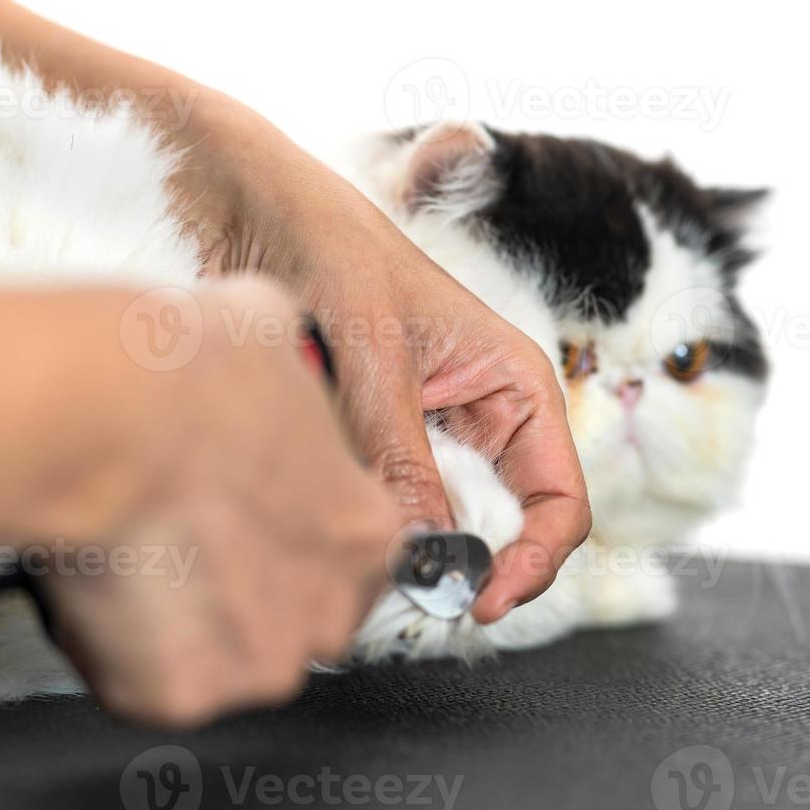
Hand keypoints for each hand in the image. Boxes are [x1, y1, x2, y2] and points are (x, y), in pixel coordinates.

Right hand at [31, 279, 399, 726]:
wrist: (107, 415)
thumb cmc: (193, 372)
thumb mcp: (273, 333)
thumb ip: (292, 378)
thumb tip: (266, 351)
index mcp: (369, 535)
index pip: (353, 558)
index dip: (294, 534)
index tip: (249, 513)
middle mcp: (329, 613)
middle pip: (296, 616)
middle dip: (249, 588)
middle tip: (190, 537)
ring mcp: (255, 662)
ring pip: (226, 655)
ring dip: (188, 621)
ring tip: (139, 557)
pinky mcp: (176, 695)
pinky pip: (152, 682)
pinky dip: (125, 648)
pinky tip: (105, 585)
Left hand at [177, 102, 591, 623]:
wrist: (249, 205)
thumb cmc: (331, 244)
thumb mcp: (374, 350)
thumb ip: (399, 450)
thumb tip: (423, 550)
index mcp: (516, 382)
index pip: (559, 499)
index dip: (535, 560)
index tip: (483, 599)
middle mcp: (482, 414)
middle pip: (507, 523)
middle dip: (471, 568)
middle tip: (418, 604)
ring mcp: (428, 431)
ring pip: (442, 521)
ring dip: (412, 551)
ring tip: (365, 573)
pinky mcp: (375, 440)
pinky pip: (387, 503)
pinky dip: (368, 528)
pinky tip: (332, 535)